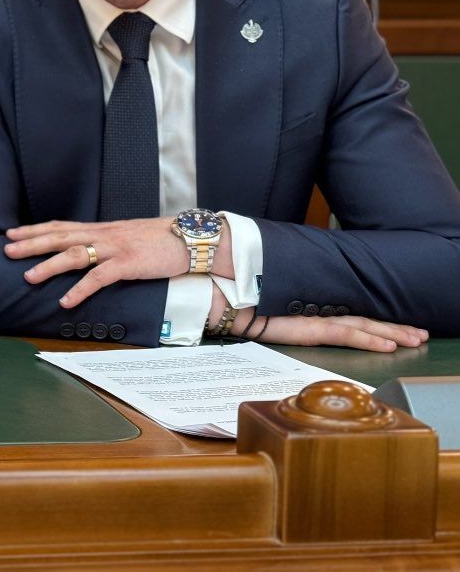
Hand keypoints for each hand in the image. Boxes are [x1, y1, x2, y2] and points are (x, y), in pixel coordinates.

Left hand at [6, 217, 206, 307]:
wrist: (191, 238)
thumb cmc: (159, 240)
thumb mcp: (126, 237)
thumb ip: (105, 242)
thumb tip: (86, 250)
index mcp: (101, 229)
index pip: (61, 226)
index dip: (35, 229)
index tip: (12, 233)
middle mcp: (104, 235)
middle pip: (60, 237)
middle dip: (31, 243)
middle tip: (6, 249)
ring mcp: (115, 248)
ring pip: (74, 254)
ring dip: (49, 266)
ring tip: (28, 277)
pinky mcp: (129, 263)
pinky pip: (100, 277)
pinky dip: (80, 289)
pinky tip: (66, 300)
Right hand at [238, 309, 427, 351]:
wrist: (225, 299)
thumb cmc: (242, 305)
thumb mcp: (270, 314)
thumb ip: (289, 317)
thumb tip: (296, 320)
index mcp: (312, 312)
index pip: (353, 319)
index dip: (378, 324)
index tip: (401, 329)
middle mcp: (318, 314)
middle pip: (364, 321)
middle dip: (395, 328)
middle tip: (421, 335)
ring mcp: (316, 319)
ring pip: (363, 326)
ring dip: (392, 333)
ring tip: (416, 339)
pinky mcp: (310, 327)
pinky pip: (346, 334)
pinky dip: (370, 339)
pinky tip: (389, 345)